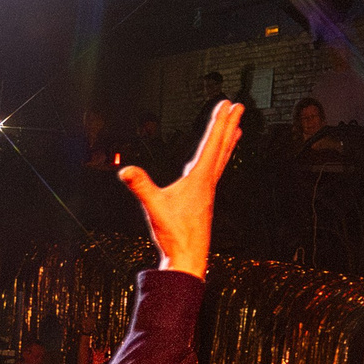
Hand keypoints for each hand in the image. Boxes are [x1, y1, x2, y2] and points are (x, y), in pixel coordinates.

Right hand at [119, 101, 241, 278]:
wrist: (188, 260)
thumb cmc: (174, 235)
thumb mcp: (154, 207)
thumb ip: (141, 187)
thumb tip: (124, 170)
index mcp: (200, 179)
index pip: (212, 143)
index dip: (219, 121)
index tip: (228, 103)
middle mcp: (208, 182)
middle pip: (221, 147)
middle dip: (228, 125)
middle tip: (238, 106)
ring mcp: (207, 192)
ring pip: (221, 159)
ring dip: (227, 141)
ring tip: (236, 128)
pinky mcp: (203, 200)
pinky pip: (214, 171)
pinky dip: (218, 159)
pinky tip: (214, 163)